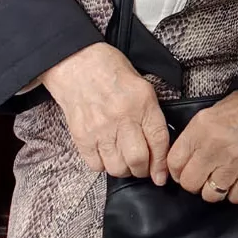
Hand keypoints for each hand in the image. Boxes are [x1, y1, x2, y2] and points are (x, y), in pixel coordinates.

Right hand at [41, 42, 170, 182]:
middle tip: (142, 168)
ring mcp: (100, 128)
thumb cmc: (110, 70)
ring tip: (124, 162)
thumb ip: (150, 113)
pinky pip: (96, 165)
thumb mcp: (141, 84)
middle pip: (138, 160)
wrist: (76, 62)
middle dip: (143, 170)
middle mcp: (122, 117)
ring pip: (117, 167)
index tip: (161, 175)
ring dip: (123, 170)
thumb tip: (159, 144)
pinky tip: (105, 154)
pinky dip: (103, 165)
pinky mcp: (81, 136)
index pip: (158, 141)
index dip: (162, 164)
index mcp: (142, 102)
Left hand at [166, 91, 237, 203]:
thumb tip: (183, 158)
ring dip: (214, 190)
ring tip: (220, 180)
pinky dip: (235, 193)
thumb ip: (194, 136)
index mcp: (200, 129)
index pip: (174, 162)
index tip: (182, 172)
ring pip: (211, 195)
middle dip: (194, 183)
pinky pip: (235, 197)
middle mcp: (214, 148)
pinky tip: (237, 181)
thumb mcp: (210, 113)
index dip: (176, 171)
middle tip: (202, 176)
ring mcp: (233, 163)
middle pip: (190, 183)